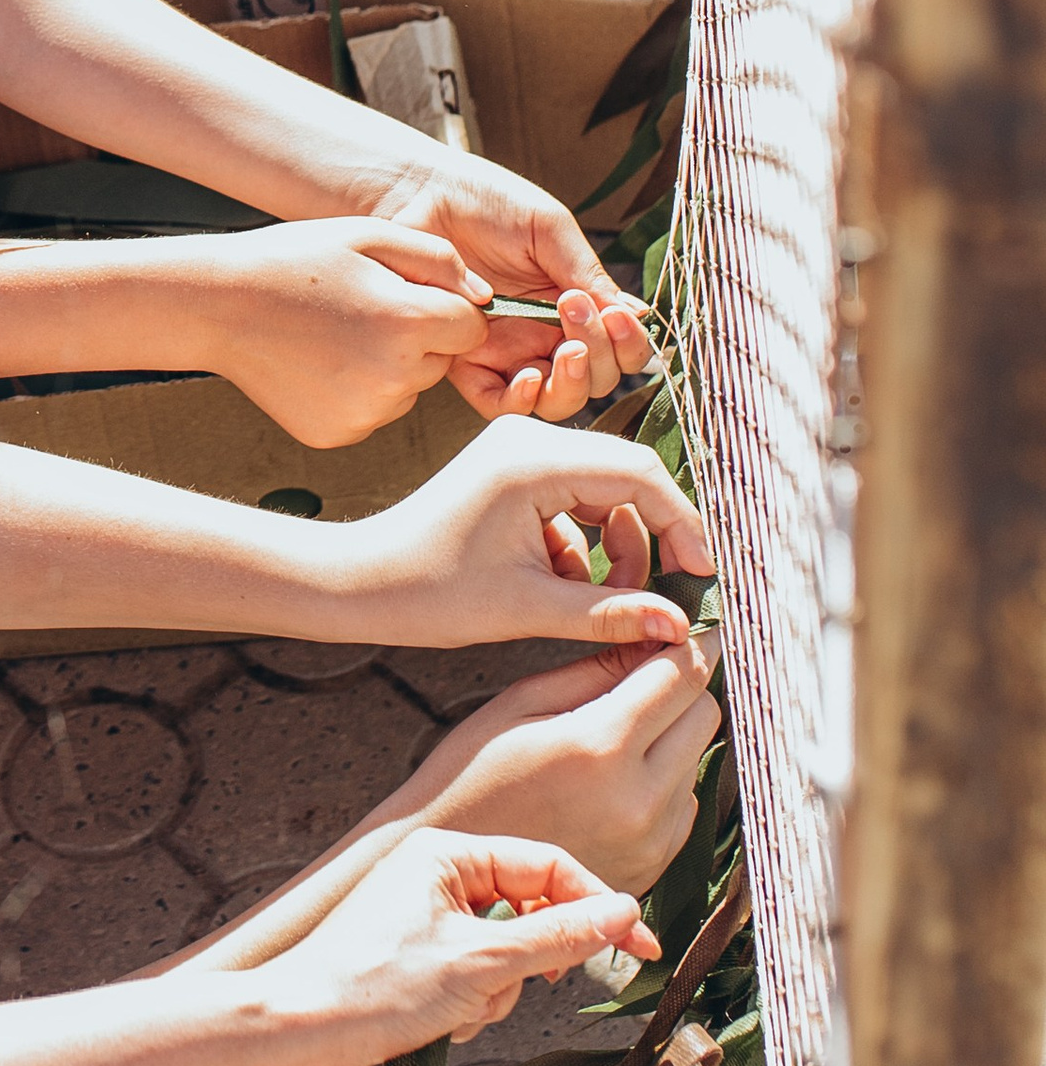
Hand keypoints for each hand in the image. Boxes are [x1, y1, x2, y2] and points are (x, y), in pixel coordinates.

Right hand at [196, 217, 493, 443]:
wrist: (220, 305)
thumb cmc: (294, 261)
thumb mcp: (370, 235)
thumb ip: (440, 260)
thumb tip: (484, 298)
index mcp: (409, 324)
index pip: (473, 327)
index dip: (445, 306)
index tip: (408, 294)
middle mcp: (395, 379)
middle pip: (441, 361)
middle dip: (417, 337)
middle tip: (361, 310)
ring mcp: (367, 414)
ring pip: (409, 388)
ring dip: (390, 365)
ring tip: (336, 333)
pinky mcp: (341, 434)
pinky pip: (375, 410)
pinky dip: (358, 389)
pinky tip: (322, 361)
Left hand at [260, 833, 659, 1065]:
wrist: (300, 1034)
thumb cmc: (373, 987)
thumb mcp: (482, 961)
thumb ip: (559, 935)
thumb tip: (622, 914)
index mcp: (447, 854)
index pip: (548, 866)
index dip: (598, 906)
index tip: (641, 946)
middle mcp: (436, 878)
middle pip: (530, 912)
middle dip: (527, 962)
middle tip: (520, 983)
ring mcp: (426, 921)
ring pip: (506, 956)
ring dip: (494, 993)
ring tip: (456, 1008)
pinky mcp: (419, 962)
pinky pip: (477, 981)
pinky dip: (471, 1007)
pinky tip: (439, 1023)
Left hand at [345, 416, 712, 645]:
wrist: (362, 581)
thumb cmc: (431, 593)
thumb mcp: (529, 610)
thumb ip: (611, 615)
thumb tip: (682, 627)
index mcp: (531, 460)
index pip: (639, 476)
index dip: (682, 526)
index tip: (703, 577)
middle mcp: (529, 438)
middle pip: (628, 478)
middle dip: (654, 539)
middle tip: (669, 596)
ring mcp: (520, 448)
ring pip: (605, 492)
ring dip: (618, 548)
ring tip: (605, 604)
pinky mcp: (513, 468)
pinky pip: (576, 500)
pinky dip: (585, 545)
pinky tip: (564, 588)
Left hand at [356, 151, 650, 419]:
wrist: (421, 195)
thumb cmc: (487, 202)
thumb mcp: (550, 231)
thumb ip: (589, 274)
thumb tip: (639, 314)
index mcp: (573, 303)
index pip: (618, 348)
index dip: (628, 345)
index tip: (618, 317)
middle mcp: (544, 334)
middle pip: (593, 379)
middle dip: (601, 357)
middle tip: (578, 313)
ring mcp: (508, 350)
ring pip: (554, 400)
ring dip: (572, 384)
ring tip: (567, 351)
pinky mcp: (466, 360)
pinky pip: (498, 401)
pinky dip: (521, 400)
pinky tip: (529, 376)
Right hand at [386, 636, 721, 894]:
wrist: (458, 867)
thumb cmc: (473, 773)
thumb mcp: (521, 702)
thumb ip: (597, 667)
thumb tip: (657, 635)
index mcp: (599, 746)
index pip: (682, 677)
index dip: (692, 642)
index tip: (692, 626)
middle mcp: (639, 798)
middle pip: (704, 716)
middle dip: (683, 686)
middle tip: (646, 676)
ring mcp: (651, 839)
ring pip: (698, 758)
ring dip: (672, 735)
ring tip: (615, 736)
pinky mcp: (654, 864)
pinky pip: (686, 802)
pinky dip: (664, 780)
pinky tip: (615, 779)